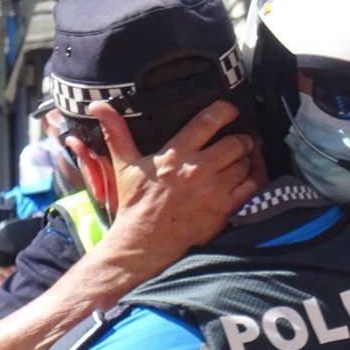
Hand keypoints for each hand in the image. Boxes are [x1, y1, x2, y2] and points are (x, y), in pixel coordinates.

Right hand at [87, 100, 258, 280]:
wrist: (143, 242)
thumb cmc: (135, 202)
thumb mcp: (124, 165)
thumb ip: (116, 133)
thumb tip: (98, 106)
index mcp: (176, 154)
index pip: (208, 122)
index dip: (226, 111)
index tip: (231, 110)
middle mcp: (198, 169)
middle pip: (236, 143)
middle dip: (242, 140)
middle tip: (240, 141)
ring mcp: (213, 190)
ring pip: (245, 164)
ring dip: (246, 161)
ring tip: (240, 161)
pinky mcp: (223, 209)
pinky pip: (251, 188)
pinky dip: (251, 182)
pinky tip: (245, 180)